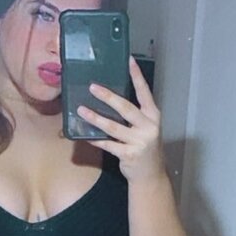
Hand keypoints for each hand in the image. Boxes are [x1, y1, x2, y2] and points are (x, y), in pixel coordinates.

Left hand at [77, 57, 163, 183]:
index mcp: (153, 116)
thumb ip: (134, 115)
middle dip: (108, 97)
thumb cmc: (145, 147)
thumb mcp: (146, 128)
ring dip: (95, 118)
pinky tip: (84, 135)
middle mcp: (148, 127)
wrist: (151, 175)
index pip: (144, 92)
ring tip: (81, 110)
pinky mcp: (129, 154)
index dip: (137, 76)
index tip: (129, 60)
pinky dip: (95, 139)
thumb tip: (110, 98)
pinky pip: (107, 144)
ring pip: (113, 127)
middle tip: (93, 87)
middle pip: (126, 108)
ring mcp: (139, 141)